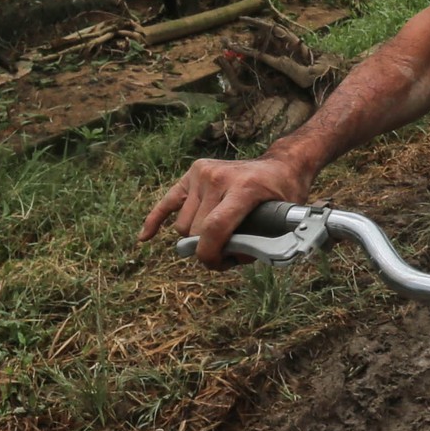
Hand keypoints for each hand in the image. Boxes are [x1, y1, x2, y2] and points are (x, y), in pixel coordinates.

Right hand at [140, 152, 312, 268]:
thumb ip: (257, 245)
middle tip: (227, 251)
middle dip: (207, 247)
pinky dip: (155, 220)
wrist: (281, 165)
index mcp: (244, 189)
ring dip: (195, 236)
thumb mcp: (282, 221)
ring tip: (217, 235)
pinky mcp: (194, 172)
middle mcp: (219, 178)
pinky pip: (168, 201)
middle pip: (195, 230)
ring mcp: (204, 173)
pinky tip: (145, 238)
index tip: (217, 265)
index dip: (210, 255)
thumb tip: (228, 260)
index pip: (213, 228)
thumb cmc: (284, 196)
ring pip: (182, 224)